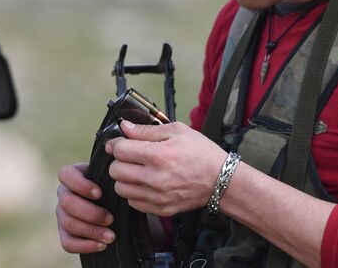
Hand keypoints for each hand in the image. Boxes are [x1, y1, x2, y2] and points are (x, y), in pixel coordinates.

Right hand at [56, 163, 114, 252]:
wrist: (117, 205)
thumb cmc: (115, 186)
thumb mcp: (114, 173)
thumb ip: (114, 163)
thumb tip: (116, 145)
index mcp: (73, 176)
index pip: (65, 174)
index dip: (80, 185)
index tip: (99, 193)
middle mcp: (64, 194)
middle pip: (67, 203)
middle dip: (90, 212)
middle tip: (110, 218)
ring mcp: (62, 214)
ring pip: (67, 223)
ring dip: (91, 230)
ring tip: (111, 235)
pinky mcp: (66, 233)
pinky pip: (67, 242)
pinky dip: (85, 245)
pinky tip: (101, 244)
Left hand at [105, 120, 226, 216]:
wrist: (221, 180)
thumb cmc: (201, 153)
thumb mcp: (177, 131)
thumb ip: (147, 130)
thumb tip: (125, 127)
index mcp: (158, 155)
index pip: (120, 150)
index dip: (116, 144)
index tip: (119, 143)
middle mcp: (154, 178)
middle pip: (116, 171)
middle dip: (119, 161)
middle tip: (129, 157)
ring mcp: (156, 196)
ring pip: (121, 189)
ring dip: (124, 178)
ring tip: (136, 171)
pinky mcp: (160, 209)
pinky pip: (133, 203)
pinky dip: (134, 193)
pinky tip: (145, 184)